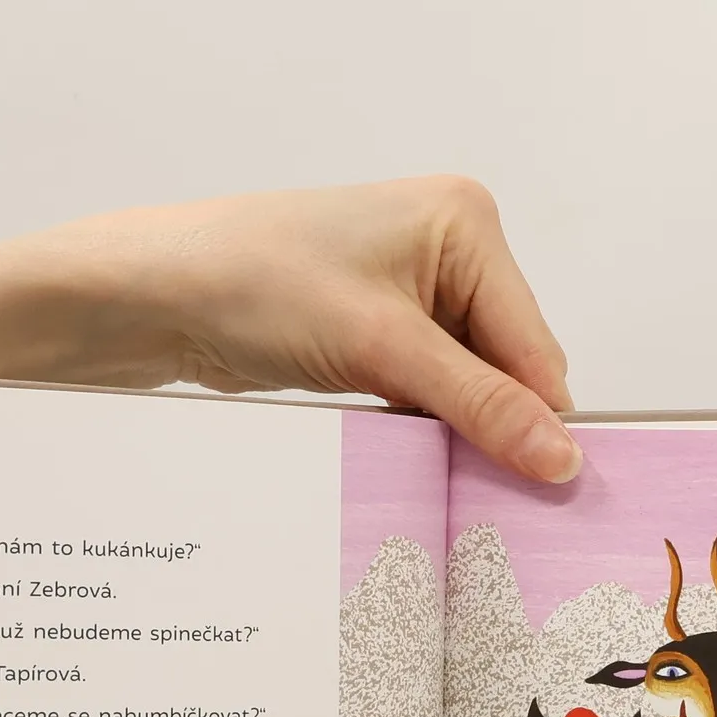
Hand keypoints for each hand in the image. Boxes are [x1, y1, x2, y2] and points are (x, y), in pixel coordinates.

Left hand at [29, 176, 579, 482]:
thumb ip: (479, 404)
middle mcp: (449, 246)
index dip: (538, 420)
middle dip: (493, 424)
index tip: (546, 493)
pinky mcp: (378, 325)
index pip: (534, 345)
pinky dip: (421, 422)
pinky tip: (402, 449)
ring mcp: (412, 287)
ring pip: (468, 384)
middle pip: (508, 366)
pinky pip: (428, 387)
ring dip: (453, 428)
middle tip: (479, 490)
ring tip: (427, 465)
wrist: (154, 295)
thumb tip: (561, 457)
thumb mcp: (381, 348)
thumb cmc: (253, 285)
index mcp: (467, 222)